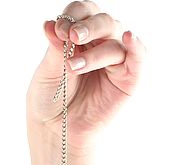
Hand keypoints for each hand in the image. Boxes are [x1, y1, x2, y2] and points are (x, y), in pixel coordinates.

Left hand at [26, 1, 145, 148]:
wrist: (57, 130)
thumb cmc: (52, 99)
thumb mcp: (48, 71)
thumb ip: (55, 48)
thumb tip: (51, 23)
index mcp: (81, 34)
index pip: (83, 11)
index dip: (72, 16)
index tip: (57, 29)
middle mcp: (102, 42)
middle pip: (103, 21)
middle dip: (87, 27)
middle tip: (72, 36)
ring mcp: (117, 60)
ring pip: (116, 40)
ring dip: (95, 52)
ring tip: (73, 67)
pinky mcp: (129, 78)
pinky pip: (138, 57)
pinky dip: (136, 46)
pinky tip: (129, 38)